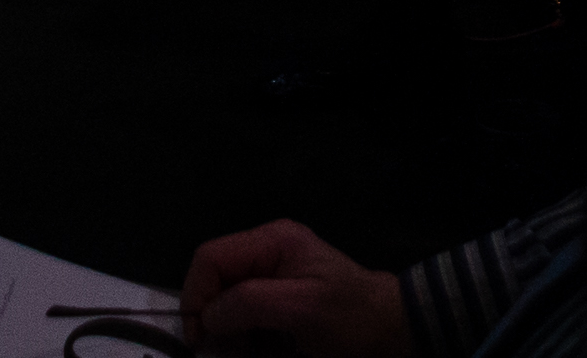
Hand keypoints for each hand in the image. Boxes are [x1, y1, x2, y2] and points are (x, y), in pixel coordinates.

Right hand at [182, 221, 406, 356]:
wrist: (389, 330)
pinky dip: (241, 336)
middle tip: (221, 351)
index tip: (200, 337)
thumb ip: (250, 303)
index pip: (210, 257)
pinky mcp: (277, 298)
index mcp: (272, 241)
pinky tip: (256, 351)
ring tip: (242, 354)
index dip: (196, 295)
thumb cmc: (349, 317)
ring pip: (224, 299)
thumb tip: (209, 315)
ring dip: (226, 331)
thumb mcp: (300, 309)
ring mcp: (272, 274)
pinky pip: (243, 314)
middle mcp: (267, 251)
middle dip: (211, 316)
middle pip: (214, 278)